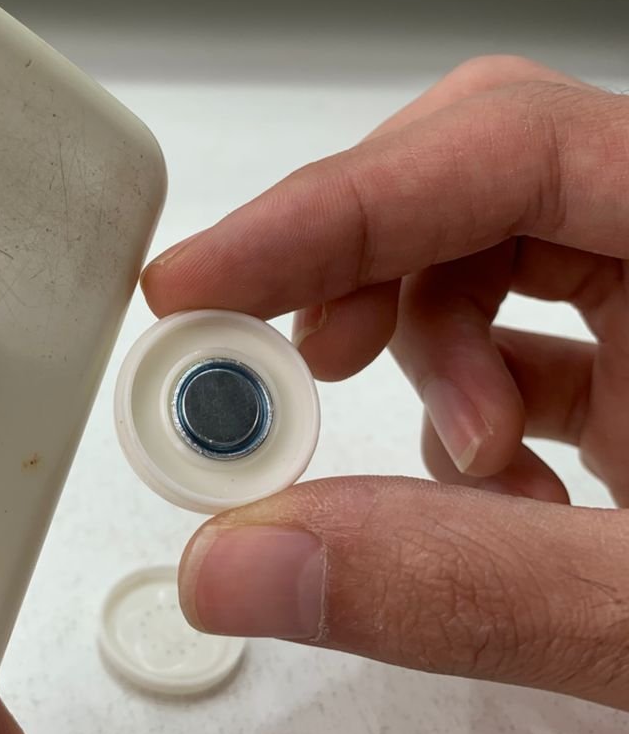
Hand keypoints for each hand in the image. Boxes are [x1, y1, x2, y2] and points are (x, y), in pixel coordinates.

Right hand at [143, 55, 628, 709]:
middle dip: (366, 265)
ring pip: (494, 247)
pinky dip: (468, 403)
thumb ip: (456, 586)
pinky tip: (493, 491)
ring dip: (425, 349)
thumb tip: (247, 560)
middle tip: (281, 362)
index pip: (505, 147)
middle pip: (482, 172)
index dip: (335, 203)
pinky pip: (528, 330)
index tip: (205, 278)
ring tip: (451, 467)